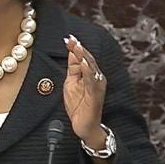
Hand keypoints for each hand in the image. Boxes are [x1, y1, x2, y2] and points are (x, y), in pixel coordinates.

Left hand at [63, 34, 106, 148]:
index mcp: (89, 74)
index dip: (75, 47)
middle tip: (72, 39)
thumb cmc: (79, 106)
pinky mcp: (96, 95)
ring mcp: (97, 86)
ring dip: (84, 56)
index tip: (68, 38)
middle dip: (79, 49)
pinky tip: (84, 63)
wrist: (84, 126)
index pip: (83, 57)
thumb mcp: (71, 83)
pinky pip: (92, 82)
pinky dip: (88, 71)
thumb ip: (73, 68)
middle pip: (88, 59)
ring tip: (77, 47)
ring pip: (91, 68)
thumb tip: (71, 52)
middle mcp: (96, 78)